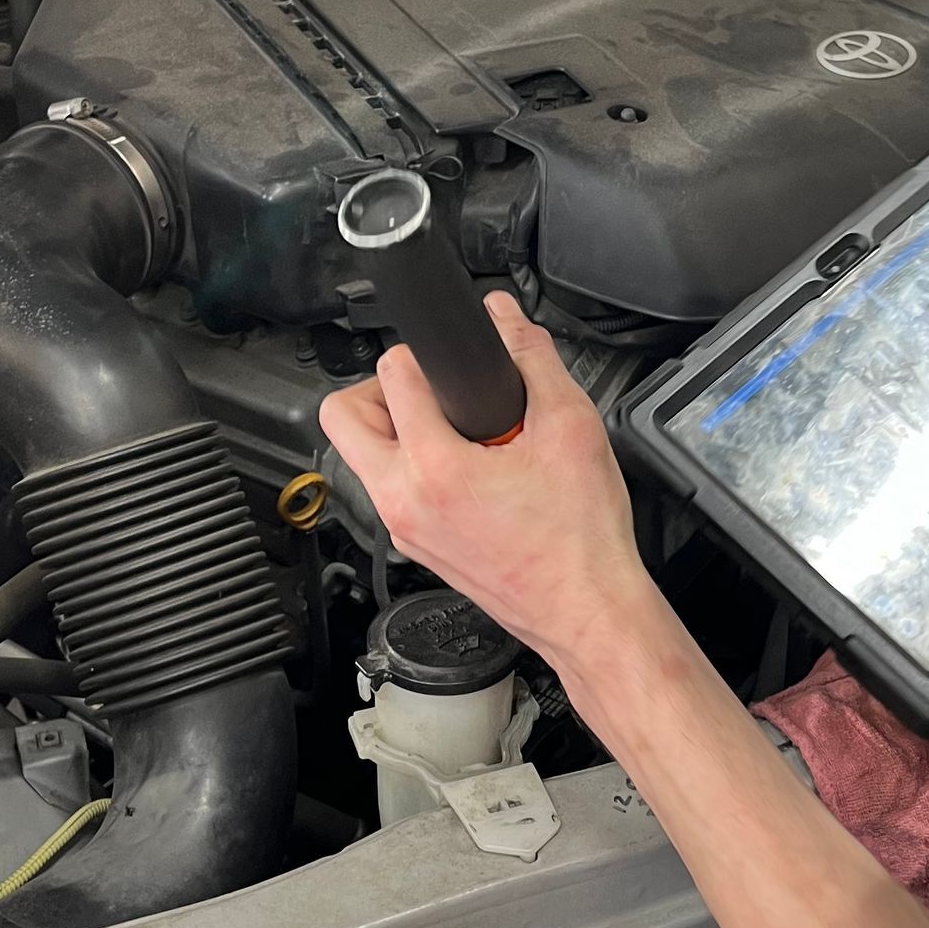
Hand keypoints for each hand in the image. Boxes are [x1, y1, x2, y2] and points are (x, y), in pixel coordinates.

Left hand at [318, 292, 659, 680]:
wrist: (586, 609)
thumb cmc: (580, 539)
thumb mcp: (571, 426)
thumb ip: (534, 359)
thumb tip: (506, 318)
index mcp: (435, 469)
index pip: (392, 375)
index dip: (424, 352)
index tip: (451, 357)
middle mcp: (404, 503)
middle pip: (342, 417)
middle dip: (380, 390)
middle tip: (430, 390)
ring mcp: (403, 529)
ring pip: (361, 457)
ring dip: (394, 429)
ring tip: (452, 425)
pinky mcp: (414, 546)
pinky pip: (388, 490)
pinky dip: (412, 466)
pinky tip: (465, 464)